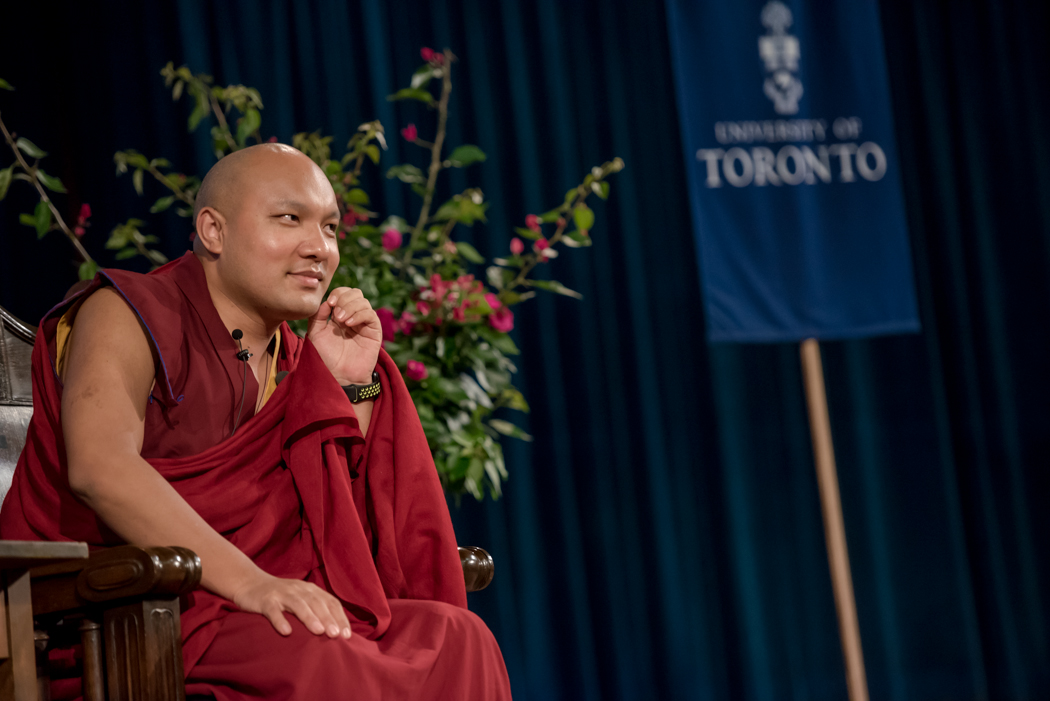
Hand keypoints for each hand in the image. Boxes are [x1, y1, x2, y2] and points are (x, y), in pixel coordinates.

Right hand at [232, 572, 351, 637]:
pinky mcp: (265, 600)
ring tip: (319, 632)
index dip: (339, 617)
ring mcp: (282, 594)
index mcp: (310, 590)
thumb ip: (316, 610)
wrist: (250, 583)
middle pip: (317, 603)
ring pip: (298, 604)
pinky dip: (280, 620)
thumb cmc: (281, 597)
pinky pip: (273, 610)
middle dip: (328, 618)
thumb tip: (336, 632)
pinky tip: (286, 632)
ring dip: (309, 618)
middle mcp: (299, 589)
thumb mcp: (301, 599)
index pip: (330, 602)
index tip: (347, 635)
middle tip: (336, 634)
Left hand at [307, 287, 381, 384]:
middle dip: (345, 298)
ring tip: (341, 321)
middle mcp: (353, 316)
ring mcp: (364, 323)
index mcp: (340, 314)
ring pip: (363, 302)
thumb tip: (326, 301)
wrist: (338, 375)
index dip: (338, 293)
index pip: (343, 293)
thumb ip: (318, 316)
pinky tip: (349, 324)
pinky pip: (371, 315)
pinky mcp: (374, 331)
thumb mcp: (315, 333)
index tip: (330, 303)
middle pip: (355, 293)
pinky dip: (359, 315)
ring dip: (350, 307)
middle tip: (336, 312)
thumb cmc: (326, 357)